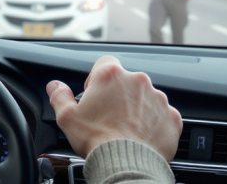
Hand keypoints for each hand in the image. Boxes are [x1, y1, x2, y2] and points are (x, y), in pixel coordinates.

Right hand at [46, 56, 181, 161]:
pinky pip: (162, 115)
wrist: (127, 163)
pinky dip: (153, 123)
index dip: (97, 79)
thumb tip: (54, 86)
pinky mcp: (172, 116)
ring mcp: (158, 98)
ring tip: (126, 128)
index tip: (95, 95)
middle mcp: (137, 81)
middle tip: (108, 115)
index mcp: (110, 75)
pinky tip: (142, 136)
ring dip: (136, 107)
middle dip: (118, 94)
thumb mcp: (67, 118)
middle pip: (126, 80)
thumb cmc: (97, 140)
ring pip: (145, 97)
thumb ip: (59, 96)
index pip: (104, 63)